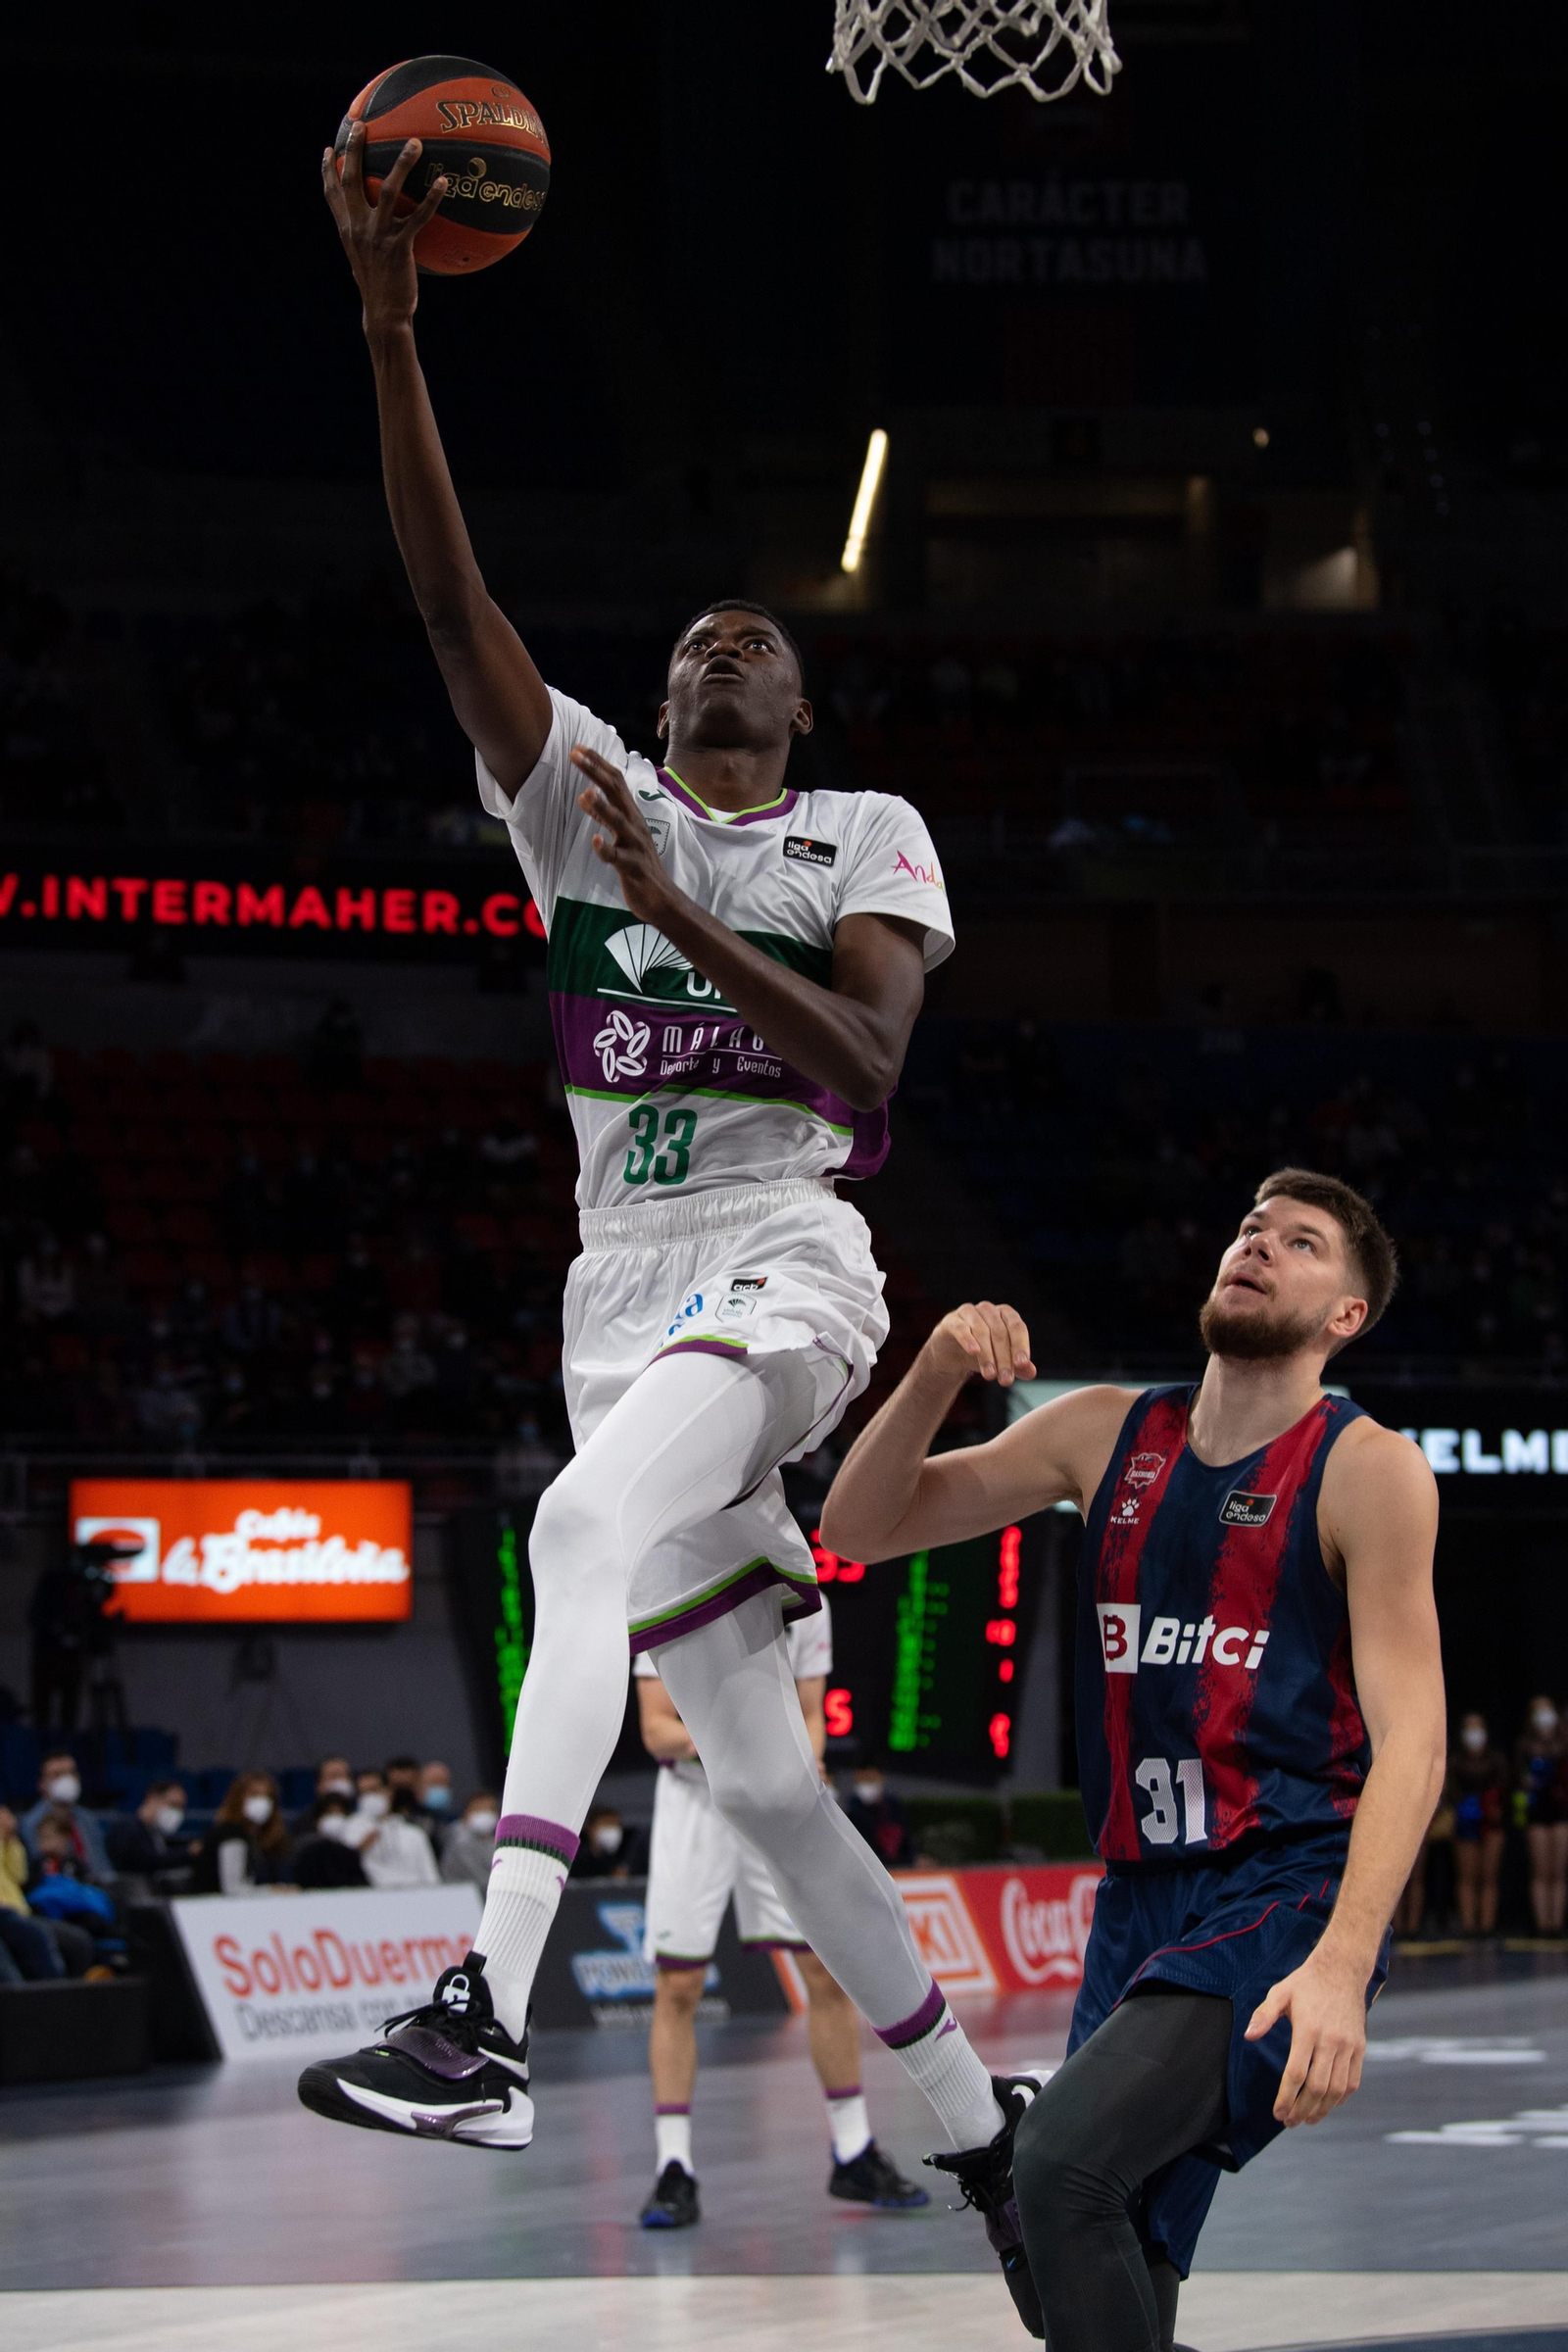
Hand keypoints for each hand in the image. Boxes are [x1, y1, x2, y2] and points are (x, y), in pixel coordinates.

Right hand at [321, 122, 447, 338]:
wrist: (383, 313)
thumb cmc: (378, 287)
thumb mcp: (363, 260)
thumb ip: (365, 238)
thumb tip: (375, 227)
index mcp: (347, 229)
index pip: (332, 193)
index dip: (328, 169)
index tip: (329, 148)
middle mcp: (358, 228)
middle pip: (352, 179)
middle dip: (355, 149)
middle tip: (361, 124)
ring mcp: (378, 235)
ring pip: (389, 190)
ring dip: (402, 163)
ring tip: (415, 142)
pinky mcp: (399, 246)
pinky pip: (419, 217)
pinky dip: (432, 198)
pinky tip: (443, 182)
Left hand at [573, 746, 677, 925]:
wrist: (662, 898)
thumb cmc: (638, 865)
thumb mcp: (620, 834)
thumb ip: (604, 815)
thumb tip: (585, 796)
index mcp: (631, 814)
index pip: (615, 780)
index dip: (598, 763)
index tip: (578, 748)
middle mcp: (635, 824)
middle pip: (616, 791)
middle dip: (595, 771)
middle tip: (574, 754)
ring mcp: (635, 845)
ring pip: (619, 821)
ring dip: (602, 807)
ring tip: (585, 795)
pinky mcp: (632, 867)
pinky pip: (617, 857)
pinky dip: (606, 849)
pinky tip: (596, 841)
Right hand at [924, 1302, 1034, 1386]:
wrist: (951, 1355)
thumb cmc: (982, 1354)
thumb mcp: (1001, 1361)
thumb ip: (1017, 1366)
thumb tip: (1031, 1372)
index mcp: (1005, 1314)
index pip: (1017, 1327)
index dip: (1020, 1345)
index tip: (1022, 1364)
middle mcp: (988, 1310)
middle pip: (1000, 1332)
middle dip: (1004, 1358)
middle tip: (1005, 1380)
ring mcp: (968, 1313)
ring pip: (981, 1331)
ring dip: (987, 1355)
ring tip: (990, 1375)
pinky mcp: (951, 1321)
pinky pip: (961, 1328)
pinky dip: (968, 1339)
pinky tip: (974, 1352)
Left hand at [1245, 1947, 1367, 2125]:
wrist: (1342, 1970)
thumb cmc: (1306, 1983)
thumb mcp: (1280, 1992)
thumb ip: (1264, 2015)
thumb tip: (1249, 2036)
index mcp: (1308, 2030)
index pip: (1296, 2074)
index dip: (1286, 2098)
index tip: (1277, 2112)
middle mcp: (1330, 2041)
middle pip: (1317, 2088)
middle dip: (1301, 2110)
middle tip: (1289, 2122)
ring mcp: (1348, 2046)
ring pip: (1336, 2089)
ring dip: (1321, 2109)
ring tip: (1307, 2119)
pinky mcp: (1360, 2048)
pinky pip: (1353, 2082)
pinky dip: (1340, 2098)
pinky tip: (1327, 2105)